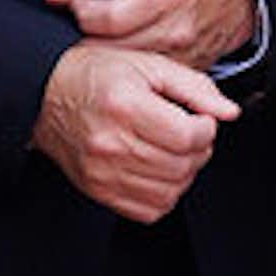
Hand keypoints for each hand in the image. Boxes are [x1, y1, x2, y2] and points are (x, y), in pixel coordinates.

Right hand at [29, 42, 238, 222]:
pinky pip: (147, 211)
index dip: (206, 129)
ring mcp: (102, 172)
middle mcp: (112, 143)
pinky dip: (164, 195)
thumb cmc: (98, 73)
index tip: (202, 119)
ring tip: (176, 150)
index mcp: (127, 106)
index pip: (187, 136)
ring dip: (185, 173)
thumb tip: (229, 112)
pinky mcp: (97, 190)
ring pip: (169, 192)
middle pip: (181, 166)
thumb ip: (194, 86)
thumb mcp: (149, 64)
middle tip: (193, 133)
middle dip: (200, 151)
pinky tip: (159, 170)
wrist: (47, 93)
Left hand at [45, 0, 257, 69]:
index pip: (105, 19)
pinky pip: (145, 84)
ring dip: (106, 62)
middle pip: (112, 51)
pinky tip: (122, 59)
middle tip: (84, 32)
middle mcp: (175, 30)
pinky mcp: (184, 77)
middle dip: (88, 43)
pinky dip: (128, 74)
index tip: (80, 7)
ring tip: (101, 45)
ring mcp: (182, 58)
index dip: (82, 12)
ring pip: (126, 71)